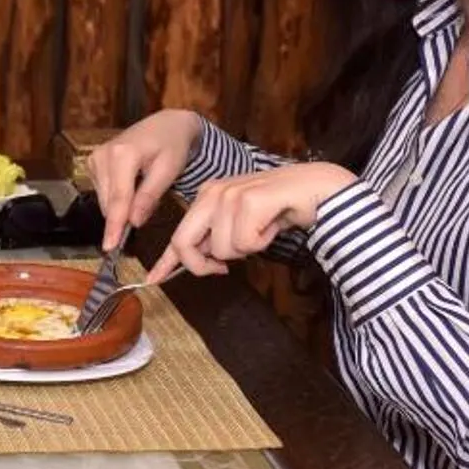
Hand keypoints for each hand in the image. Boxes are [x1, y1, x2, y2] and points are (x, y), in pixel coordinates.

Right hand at [87, 109, 204, 248]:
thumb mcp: (169, 170)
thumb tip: (134, 222)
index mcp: (123, 155)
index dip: (114, 226)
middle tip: (147, 211)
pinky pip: (103, 192)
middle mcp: (103, 155)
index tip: (110, 247)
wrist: (166, 125)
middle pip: (109, 202)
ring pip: (105, 200)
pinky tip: (132, 185)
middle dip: (124, 217)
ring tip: (144, 191)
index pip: (118, 199)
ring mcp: (95, 158)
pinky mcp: (93, 162)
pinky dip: (117, 197)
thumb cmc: (172, 145)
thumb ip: (149, 196)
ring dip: (122, 207)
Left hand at [145, 163, 357, 284]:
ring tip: (263, 229)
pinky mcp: (250, 200)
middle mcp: (212, 193)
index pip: (178, 235)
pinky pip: (246, 243)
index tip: (152, 279)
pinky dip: (263, 241)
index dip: (165, 260)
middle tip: (225, 268)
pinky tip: (273, 224)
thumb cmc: (278, 210)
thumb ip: (218, 240)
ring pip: (222, 249)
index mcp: (206, 197)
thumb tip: (205, 262)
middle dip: (203, 265)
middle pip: (185, 244)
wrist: (316, 189)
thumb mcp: (240, 227)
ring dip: (247, 248)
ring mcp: (230, 194)